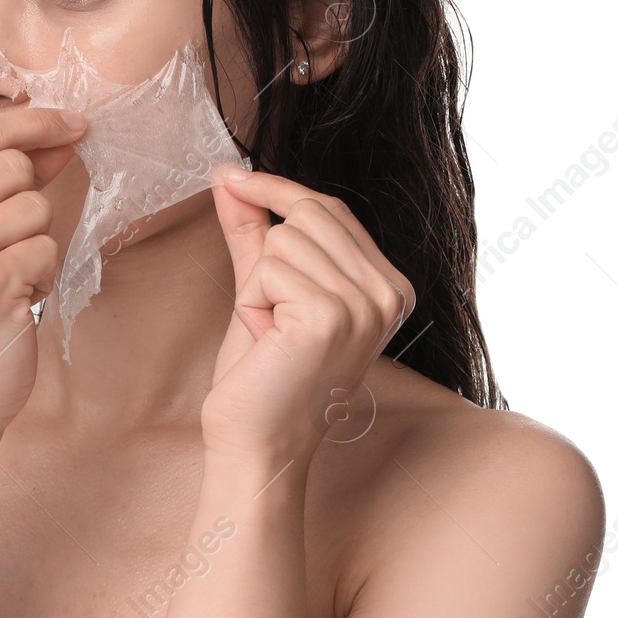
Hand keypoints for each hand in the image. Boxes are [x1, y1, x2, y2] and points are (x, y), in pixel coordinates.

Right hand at [0, 106, 85, 434]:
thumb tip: (61, 134)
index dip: (35, 122)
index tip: (73, 125)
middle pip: (13, 166)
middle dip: (29, 202)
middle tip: (6, 249)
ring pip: (37, 207)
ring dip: (36, 244)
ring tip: (5, 281)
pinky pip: (48, 249)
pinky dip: (42, 277)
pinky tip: (13, 304)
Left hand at [201, 168, 414, 464]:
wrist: (256, 443)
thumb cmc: (261, 375)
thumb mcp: (263, 289)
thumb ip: (252, 231)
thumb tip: (228, 174)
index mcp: (388, 285)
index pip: (329, 207)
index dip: (275, 190)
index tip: (229, 177)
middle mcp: (389, 292)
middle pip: (307, 213)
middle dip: (266, 253)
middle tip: (266, 312)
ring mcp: (365, 304)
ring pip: (281, 241)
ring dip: (257, 287)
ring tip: (271, 335)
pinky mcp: (330, 315)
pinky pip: (266, 270)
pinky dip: (251, 304)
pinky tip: (268, 343)